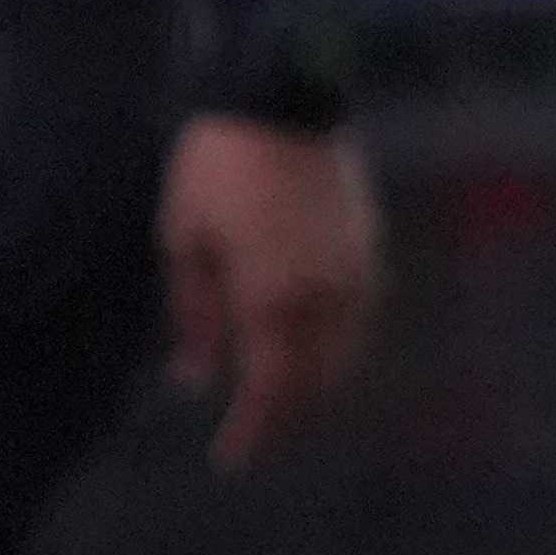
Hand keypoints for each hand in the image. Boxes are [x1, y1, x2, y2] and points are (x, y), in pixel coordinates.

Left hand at [159, 118, 382, 469]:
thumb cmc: (218, 166)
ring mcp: (357, 271)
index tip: (231, 461)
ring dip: (314, 381)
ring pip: (345, 353)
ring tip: (280, 389)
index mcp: (274, 301)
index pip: (270, 391)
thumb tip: (195, 380)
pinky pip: (358, 317)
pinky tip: (309, 339)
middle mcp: (327, 298)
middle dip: (285, 414)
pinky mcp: (371, 246)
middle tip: (253, 430)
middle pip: (315, 382)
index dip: (253, 432)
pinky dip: (334, 343)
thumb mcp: (184, 240)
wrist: (283, 93)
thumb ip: (195, 317)